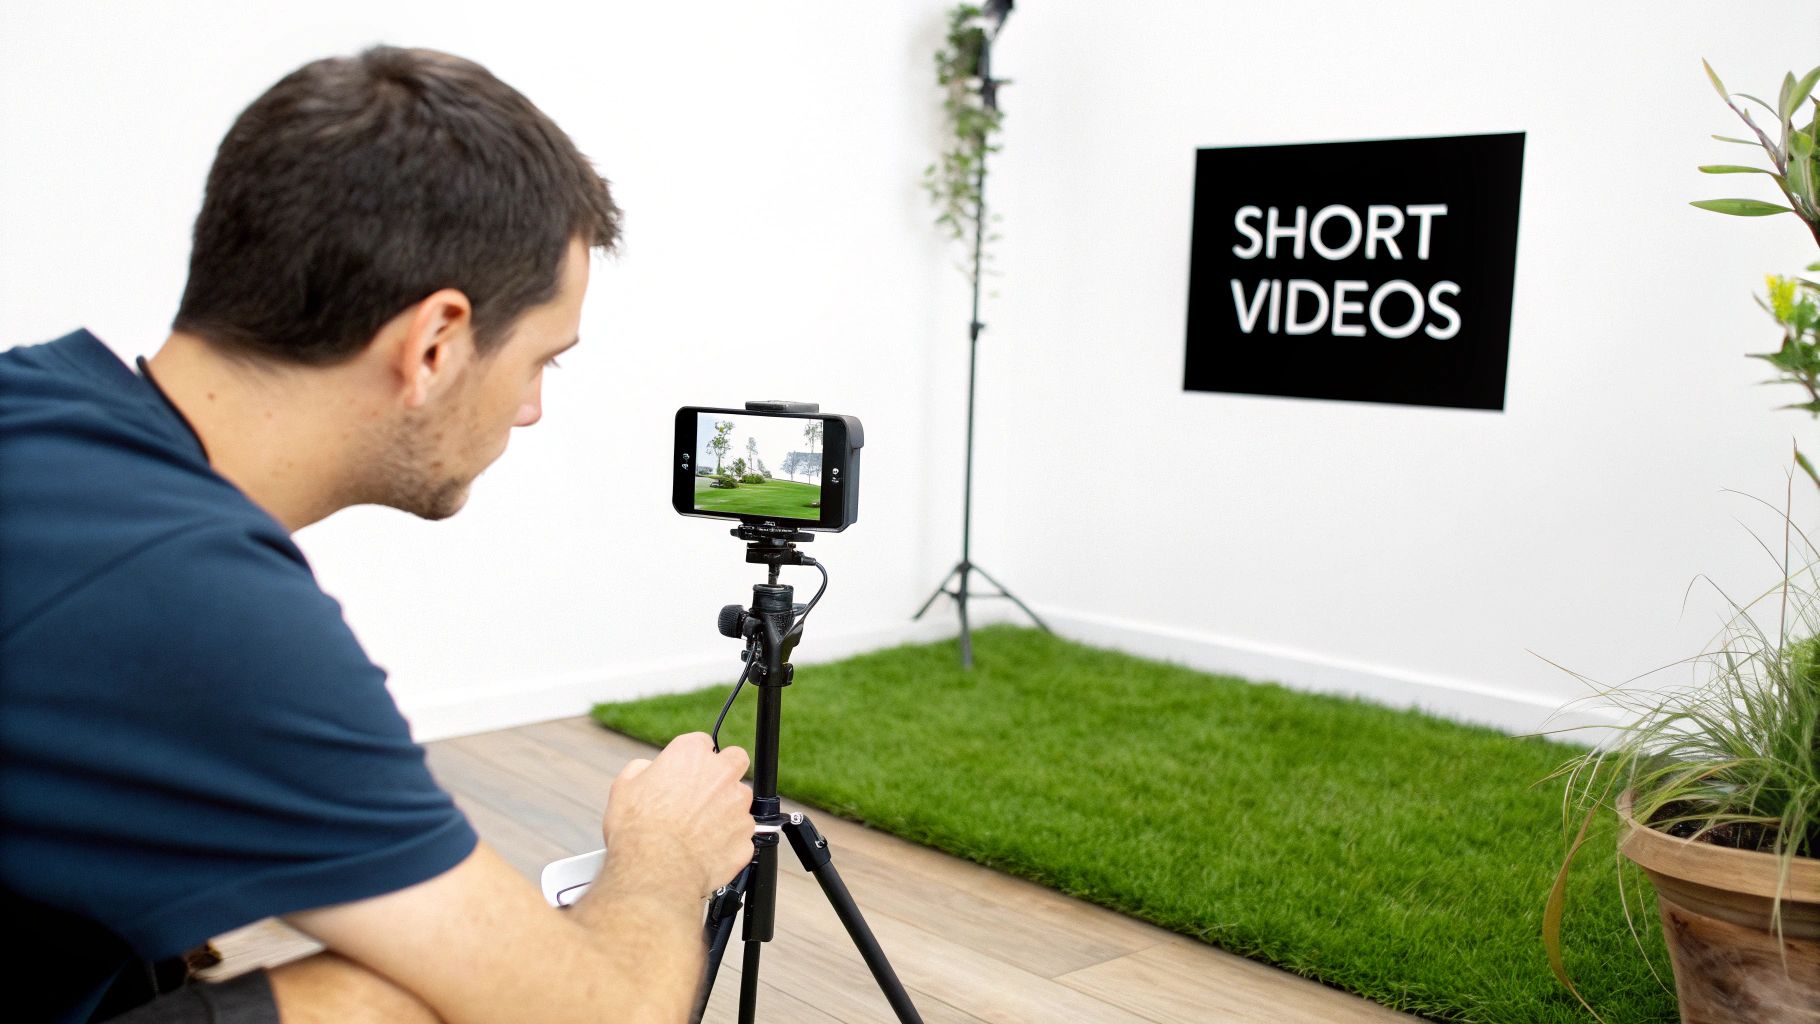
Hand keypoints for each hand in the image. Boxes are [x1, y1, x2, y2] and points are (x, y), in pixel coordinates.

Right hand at [602, 732, 751, 899]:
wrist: (654, 872)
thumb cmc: (637, 831)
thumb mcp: (624, 787)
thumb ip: (643, 769)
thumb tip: (650, 770)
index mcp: (691, 754)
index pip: (702, 743)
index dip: (692, 760)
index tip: (685, 774)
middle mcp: (721, 774)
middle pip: (735, 760)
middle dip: (725, 771)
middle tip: (706, 790)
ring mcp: (738, 807)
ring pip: (741, 800)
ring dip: (727, 809)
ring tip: (700, 829)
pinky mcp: (745, 837)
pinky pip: (741, 834)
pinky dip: (728, 841)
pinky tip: (706, 850)